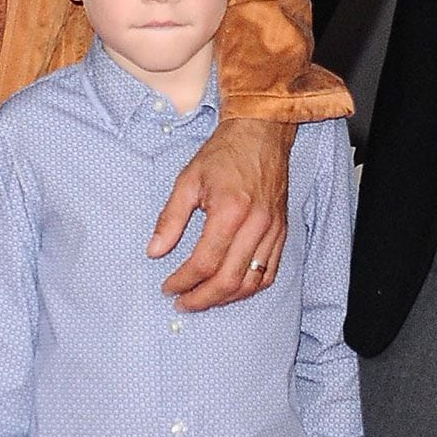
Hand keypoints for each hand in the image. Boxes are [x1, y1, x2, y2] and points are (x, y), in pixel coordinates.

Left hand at [149, 116, 292, 309]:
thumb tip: (154, 252)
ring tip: (203, 300)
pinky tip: (230, 290)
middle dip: (202, 298)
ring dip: (225, 299)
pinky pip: (269, 273)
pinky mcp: (282, 232)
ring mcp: (272, 230)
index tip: (168, 287)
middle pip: (229, 280)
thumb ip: (170, 219)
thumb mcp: (187, 180)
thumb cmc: (223, 153)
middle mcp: (256, 225)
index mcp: (230, 210)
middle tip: (182, 302)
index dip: (183, 281)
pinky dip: (249, 288)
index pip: (204, 262)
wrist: (261, 133)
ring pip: (251, 282)